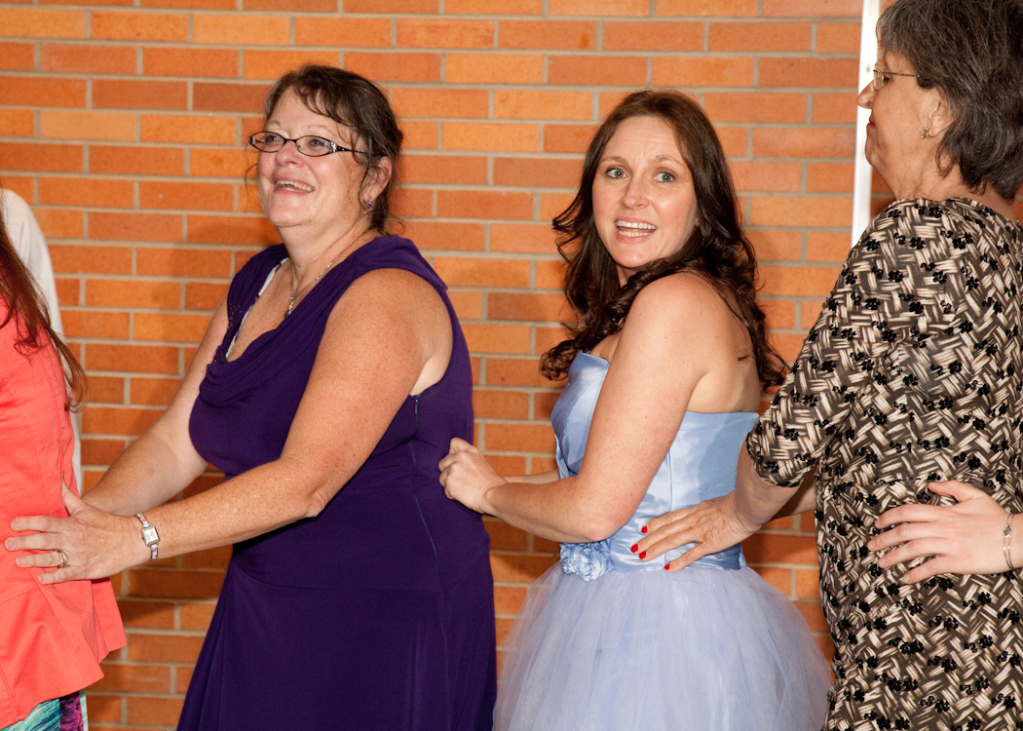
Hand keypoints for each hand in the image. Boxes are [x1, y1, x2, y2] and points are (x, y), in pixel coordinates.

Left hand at [5, 483, 143, 583]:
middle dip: (25, 542)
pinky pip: (66, 574)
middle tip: (7, 544)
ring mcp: (78, 556)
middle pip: (45, 541)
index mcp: (72, 524)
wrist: (131, 540)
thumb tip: (57, 476)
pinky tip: (41, 578)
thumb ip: (67, 496)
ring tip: (19, 561)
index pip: (46, 522)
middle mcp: (73, 540)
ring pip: (52, 558)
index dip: (28, 523)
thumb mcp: (86, 508)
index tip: (12, 524)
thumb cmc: (106, 523)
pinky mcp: (84, 570)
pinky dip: (53, 577)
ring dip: (34, 560)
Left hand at [438, 438, 504, 514]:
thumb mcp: (482, 463)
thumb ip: (469, 460)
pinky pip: (446, 490)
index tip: (456, 462)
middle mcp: (460, 457)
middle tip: (460, 480)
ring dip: (450, 485)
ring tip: (464, 489)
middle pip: (442, 463)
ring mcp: (453, 469)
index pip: (454, 442)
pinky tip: (464, 495)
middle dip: (448, 472)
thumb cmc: (492, 484)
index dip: (452, 453)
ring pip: (442, 478)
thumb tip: (456, 463)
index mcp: (471, 451)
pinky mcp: (449, 481)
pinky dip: (453, 495)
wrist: (495, 495)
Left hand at [633, 491, 758, 571]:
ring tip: (642, 557)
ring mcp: (700, 532)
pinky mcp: (710, 543)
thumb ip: (706, 510)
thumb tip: (702, 511)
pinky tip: (667, 568)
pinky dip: (678, 561)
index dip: (655, 523)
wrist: (746, 506)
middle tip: (634, 547)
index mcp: (694, 510)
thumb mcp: (715, 503)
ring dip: (655, 549)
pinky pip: (691, 554)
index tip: (643, 528)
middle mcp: (692, 520)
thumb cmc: (736, 503)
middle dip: (648, 539)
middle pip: (665, 530)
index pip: (670, 518)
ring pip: (672, 541)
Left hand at [867, 480, 1011, 582]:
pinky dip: (915, 574)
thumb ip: (951, 487)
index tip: (878, 523)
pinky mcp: (958, 561)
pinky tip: (905, 578)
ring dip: (893, 557)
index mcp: (944, 512)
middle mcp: (943, 527)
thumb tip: (930, 485)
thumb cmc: (998, 518)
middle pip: (904, 531)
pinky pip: (931, 567)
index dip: (889, 517)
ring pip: (913, 549)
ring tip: (881, 563)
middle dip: (883, 539)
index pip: (907, 511)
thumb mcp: (975, 496)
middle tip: (871, 546)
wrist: (1019, 537)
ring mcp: (949, 545)